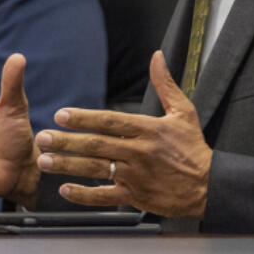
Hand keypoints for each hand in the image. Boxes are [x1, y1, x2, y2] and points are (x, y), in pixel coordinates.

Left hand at [35, 51, 211, 217]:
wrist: (210, 185)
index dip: (84, 118)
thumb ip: (165, 84)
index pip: (110, 121)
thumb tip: (157, 56)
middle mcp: (139, 152)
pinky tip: (65, 189)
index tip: (62, 115)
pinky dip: (85, 194)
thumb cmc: (194, 147)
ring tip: (45, 161)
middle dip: (67, 141)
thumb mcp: (184, 112)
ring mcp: (136, 176)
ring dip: (68, 166)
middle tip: (43, 138)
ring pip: (96, 169)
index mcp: (148, 130)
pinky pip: (106, 197)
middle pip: (96, 145)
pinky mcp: (136, 197)